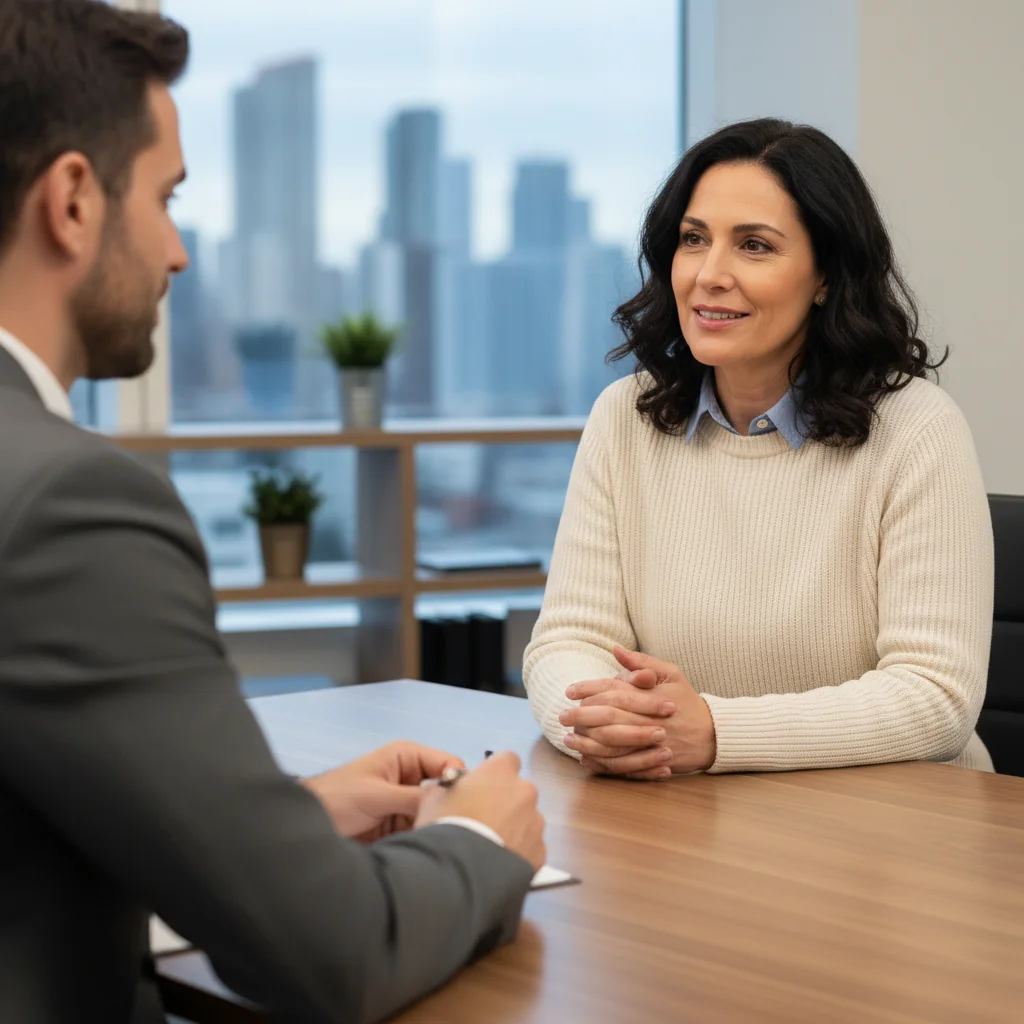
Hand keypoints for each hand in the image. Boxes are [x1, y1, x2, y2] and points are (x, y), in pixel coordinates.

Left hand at [302, 740, 462, 842]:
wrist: (308, 829)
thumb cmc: (336, 798)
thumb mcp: (376, 794)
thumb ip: (412, 798)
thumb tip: (448, 803)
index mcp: (407, 757)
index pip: (447, 764)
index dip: (458, 782)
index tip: (463, 805)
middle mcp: (411, 778)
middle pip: (444, 791)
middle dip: (449, 808)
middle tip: (457, 829)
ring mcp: (405, 803)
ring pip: (435, 813)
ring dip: (437, 826)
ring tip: (444, 843)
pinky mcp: (399, 827)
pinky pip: (422, 830)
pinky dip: (426, 839)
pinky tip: (430, 849)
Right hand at [416, 751, 545, 871]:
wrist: (459, 873)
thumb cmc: (445, 827)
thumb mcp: (432, 799)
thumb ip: (448, 788)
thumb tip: (451, 792)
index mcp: (500, 772)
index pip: (507, 759)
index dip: (494, 773)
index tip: (481, 787)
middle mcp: (524, 792)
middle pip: (519, 791)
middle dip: (505, 802)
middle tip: (483, 820)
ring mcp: (536, 823)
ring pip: (527, 820)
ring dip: (514, 828)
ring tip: (490, 847)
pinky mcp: (540, 853)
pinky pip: (530, 847)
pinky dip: (519, 852)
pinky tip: (499, 864)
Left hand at [560, 646, 716, 778]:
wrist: (713, 734)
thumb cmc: (687, 701)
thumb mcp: (670, 674)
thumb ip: (642, 663)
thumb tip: (616, 649)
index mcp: (650, 696)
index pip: (614, 690)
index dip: (589, 689)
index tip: (570, 691)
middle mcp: (649, 720)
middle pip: (609, 717)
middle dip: (582, 716)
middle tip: (562, 716)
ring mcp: (651, 744)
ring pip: (613, 744)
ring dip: (587, 742)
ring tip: (569, 739)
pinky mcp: (652, 763)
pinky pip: (623, 765)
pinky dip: (602, 763)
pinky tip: (586, 758)